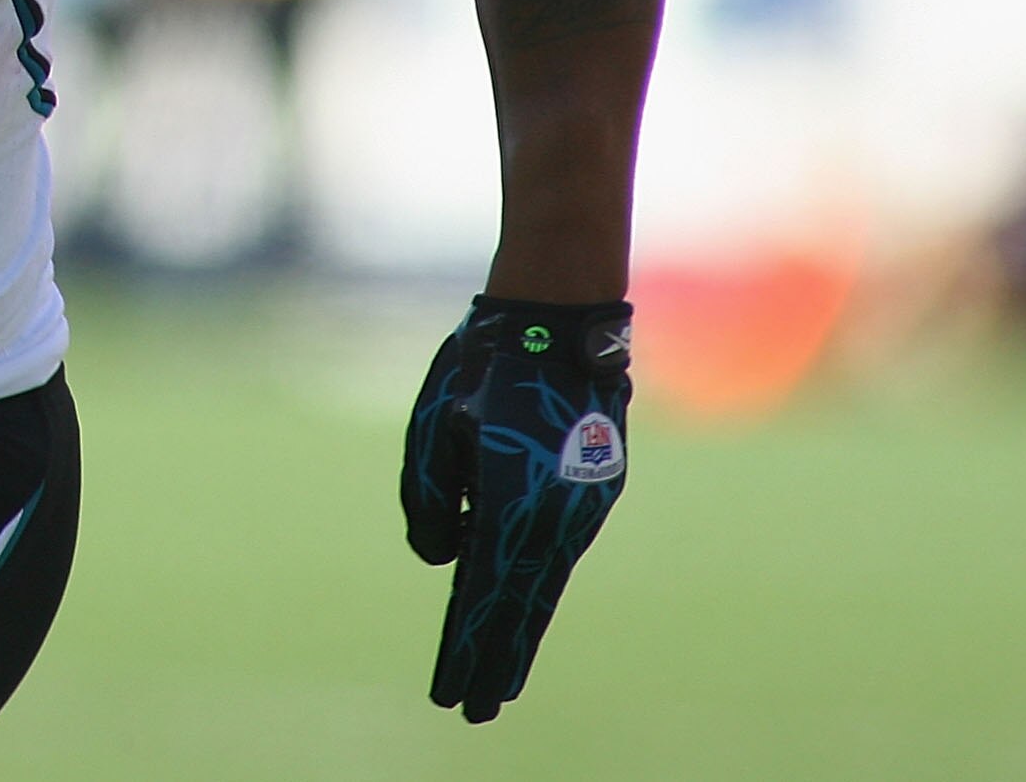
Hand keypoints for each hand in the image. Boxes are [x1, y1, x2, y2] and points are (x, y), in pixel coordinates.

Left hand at [401, 294, 631, 722]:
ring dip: (521, 627)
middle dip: (496, 660)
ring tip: (501, 674)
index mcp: (510, 503)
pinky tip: (521, 602)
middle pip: (521, 606)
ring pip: (545, 582)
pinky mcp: (596, 486)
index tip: (450, 697)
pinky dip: (539, 584)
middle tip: (475, 711)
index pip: (482, 598)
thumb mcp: (432, 425)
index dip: (465, 650)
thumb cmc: (485, 363)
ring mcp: (584, 503)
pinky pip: (559, 550)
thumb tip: (441, 558)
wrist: (560, 314)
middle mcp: (555, 515)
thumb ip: (428, 500)